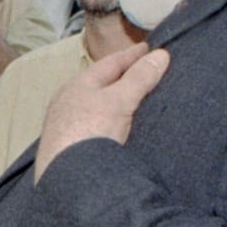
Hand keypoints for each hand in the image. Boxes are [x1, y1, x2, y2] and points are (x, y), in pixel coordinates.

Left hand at [33, 42, 170, 181]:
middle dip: (122, 79)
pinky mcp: (70, 150)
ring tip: (137, 100)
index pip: (109, 64)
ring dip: (115, 102)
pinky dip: (110, 122)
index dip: (131, 56)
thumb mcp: (118, 100)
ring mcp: (66, 127)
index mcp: (77, 86)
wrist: (67, 178)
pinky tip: (120, 130)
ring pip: (96, 107)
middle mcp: (68, 103)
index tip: (149, 48)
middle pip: (100, 85)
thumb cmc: (90, 131)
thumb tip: (160, 55)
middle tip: (145, 71)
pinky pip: (95, 128)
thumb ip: (139, 78)